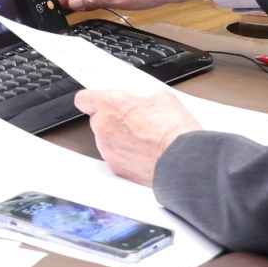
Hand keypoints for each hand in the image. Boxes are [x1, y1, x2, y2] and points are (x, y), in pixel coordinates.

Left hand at [76, 86, 201, 183]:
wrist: (183, 160)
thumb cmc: (173, 130)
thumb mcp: (162, 98)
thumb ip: (142, 99)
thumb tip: (142, 103)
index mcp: (110, 105)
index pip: (84, 98)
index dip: (93, 99)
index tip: (100, 101)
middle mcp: (103, 127)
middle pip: (98, 120)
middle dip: (113, 119)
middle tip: (135, 120)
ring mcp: (108, 150)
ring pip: (107, 139)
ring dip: (120, 138)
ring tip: (144, 138)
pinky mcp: (116, 168)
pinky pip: (116, 157)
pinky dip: (127, 155)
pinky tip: (144, 152)